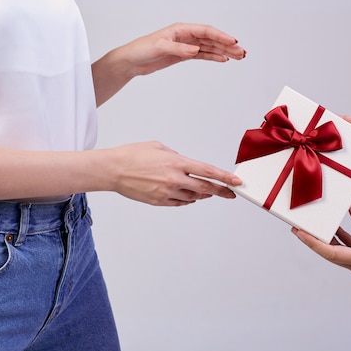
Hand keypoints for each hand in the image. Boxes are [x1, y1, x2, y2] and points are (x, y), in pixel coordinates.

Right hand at [108, 141, 241, 205]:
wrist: (113, 170)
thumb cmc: (132, 155)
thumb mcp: (158, 147)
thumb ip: (176, 156)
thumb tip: (186, 164)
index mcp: (176, 163)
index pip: (207, 171)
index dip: (224, 177)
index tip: (236, 182)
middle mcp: (174, 179)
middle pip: (205, 188)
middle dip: (221, 191)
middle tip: (230, 193)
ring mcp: (166, 192)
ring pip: (193, 197)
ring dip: (201, 194)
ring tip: (205, 191)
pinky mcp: (159, 201)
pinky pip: (179, 203)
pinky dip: (187, 200)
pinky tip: (188, 196)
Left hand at [118, 22, 246, 76]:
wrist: (131, 61)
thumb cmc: (141, 50)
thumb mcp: (159, 48)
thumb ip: (179, 49)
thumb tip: (196, 50)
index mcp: (180, 29)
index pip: (205, 31)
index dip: (221, 36)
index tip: (233, 42)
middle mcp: (185, 35)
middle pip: (211, 39)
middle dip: (227, 45)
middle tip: (242, 53)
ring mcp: (185, 45)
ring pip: (209, 47)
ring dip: (223, 52)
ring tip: (238, 57)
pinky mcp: (183, 55)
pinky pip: (202, 55)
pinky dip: (213, 57)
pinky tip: (223, 60)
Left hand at [292, 203, 350, 289]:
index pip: (330, 251)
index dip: (312, 242)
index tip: (299, 233)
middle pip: (328, 252)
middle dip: (311, 240)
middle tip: (297, 227)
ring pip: (336, 252)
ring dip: (324, 239)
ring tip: (312, 226)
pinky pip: (347, 250)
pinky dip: (340, 239)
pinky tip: (336, 227)